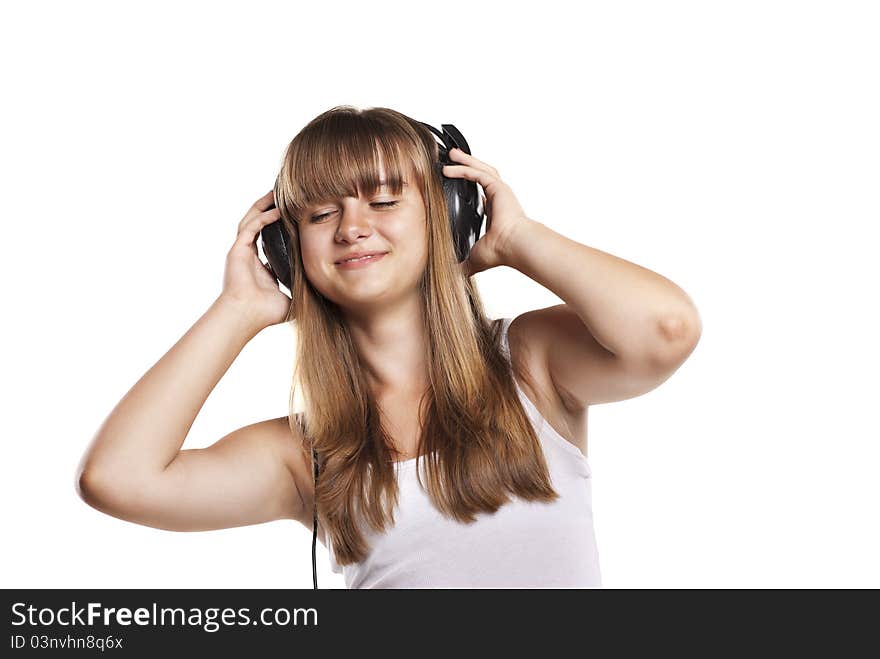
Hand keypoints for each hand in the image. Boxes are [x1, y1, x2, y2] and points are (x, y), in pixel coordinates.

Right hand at [218, 190, 291, 329]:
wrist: (246, 317)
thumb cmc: (265, 313)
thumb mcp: (290, 299)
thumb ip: (301, 293)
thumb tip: (321, 293)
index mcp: (260, 267)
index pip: (270, 240)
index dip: (281, 228)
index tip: (295, 218)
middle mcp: (249, 256)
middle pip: (259, 224)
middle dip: (270, 208)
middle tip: (284, 196)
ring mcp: (242, 252)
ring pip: (252, 220)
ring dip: (264, 206)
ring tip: (277, 193)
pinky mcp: (237, 251)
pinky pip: (251, 228)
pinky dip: (263, 217)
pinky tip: (276, 210)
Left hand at [442, 148, 531, 276]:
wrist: (513, 246)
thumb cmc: (500, 252)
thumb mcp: (475, 257)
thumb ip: (463, 263)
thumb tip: (450, 275)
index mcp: (496, 213)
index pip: (483, 194)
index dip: (471, 186)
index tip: (458, 183)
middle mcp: (499, 199)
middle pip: (481, 176)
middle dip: (467, 166)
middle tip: (451, 160)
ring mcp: (500, 191)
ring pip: (480, 169)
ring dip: (465, 161)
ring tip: (450, 154)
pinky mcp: (497, 187)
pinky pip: (477, 173)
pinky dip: (463, 168)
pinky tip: (449, 166)